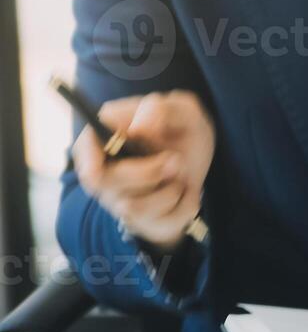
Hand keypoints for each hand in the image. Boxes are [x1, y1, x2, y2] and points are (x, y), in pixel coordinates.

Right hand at [72, 91, 214, 251]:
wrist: (199, 157)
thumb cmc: (180, 128)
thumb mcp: (180, 109)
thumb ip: (158, 109)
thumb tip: (137, 129)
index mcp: (97, 142)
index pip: (84, 165)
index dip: (102, 164)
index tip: (136, 151)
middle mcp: (101, 174)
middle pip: (106, 186)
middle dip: (150, 172)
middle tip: (175, 159)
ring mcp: (119, 200)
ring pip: (135, 208)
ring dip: (170, 189)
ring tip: (180, 172)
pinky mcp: (144, 220)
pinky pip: (165, 222)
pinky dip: (186, 204)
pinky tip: (186, 189)